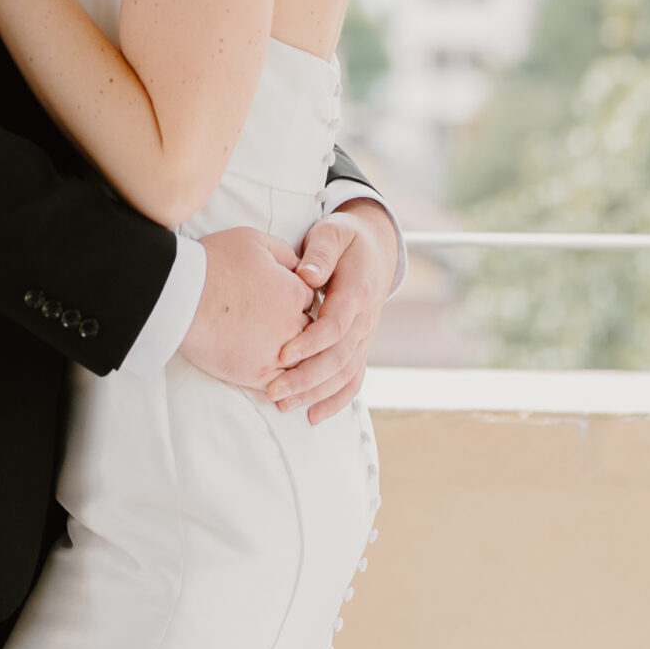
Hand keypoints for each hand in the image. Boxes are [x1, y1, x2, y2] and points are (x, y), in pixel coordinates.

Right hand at [179, 227, 315, 390]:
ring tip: (280, 357)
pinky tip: (278, 384)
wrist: (180, 295)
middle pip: (310, 333)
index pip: (310, 301)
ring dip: (295, 360)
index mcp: (295, 292)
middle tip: (277, 329)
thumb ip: (284, 252)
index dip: (296, 300)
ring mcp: (277, 353)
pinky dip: (284, 386)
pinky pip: (284, 386)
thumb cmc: (213, 263)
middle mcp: (293, 324)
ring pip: (301, 363)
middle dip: (299, 330)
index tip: (281, 301)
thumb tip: (299, 264)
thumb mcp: (253, 240)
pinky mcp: (257, 374)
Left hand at [269, 200, 398, 422]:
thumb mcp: (332, 233)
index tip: (281, 355)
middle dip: (306, 378)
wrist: (375, 247)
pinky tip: (313, 415)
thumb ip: (320, 253)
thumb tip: (306, 275)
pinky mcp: (359, 346)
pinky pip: (353, 378)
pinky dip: (336, 400)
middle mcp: (365, 319)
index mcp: (357, 290)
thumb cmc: (344, 238)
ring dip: (316, 393)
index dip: (310, 343)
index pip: (336, 324)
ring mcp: (364, 336)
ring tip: (283, 404)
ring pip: (345, 373)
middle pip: (339, 357)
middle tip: (274, 391)